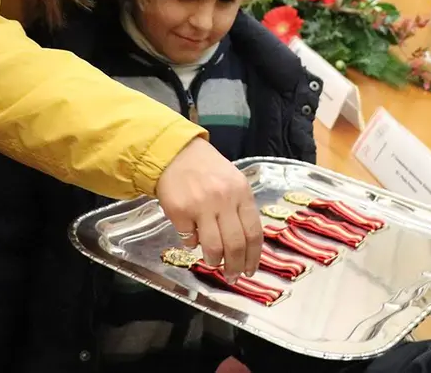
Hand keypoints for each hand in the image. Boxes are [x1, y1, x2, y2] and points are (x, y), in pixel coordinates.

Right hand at [156, 138, 262, 280]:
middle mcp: (224, 200)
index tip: (250, 270)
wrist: (176, 153)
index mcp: (242, 193)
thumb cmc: (207, 169)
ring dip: (214, 260)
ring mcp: (202, 206)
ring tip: (213, 262)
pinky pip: (189, 239)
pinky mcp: (180, 211)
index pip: (254, 233)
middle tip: (232, 276)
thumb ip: (239, 209)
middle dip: (235, 266)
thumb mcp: (233, 182)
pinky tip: (192, 239)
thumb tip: (244, 244)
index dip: (253, 256)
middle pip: (235, 244)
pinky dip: (192, 244)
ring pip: (213, 247)